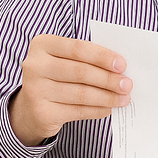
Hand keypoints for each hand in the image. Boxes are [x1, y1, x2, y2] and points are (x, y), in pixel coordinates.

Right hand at [8, 34, 131, 145]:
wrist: (30, 107)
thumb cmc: (58, 76)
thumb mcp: (67, 60)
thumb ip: (89, 59)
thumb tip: (121, 69)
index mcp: (43, 45)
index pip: (79, 48)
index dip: (103, 57)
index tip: (122, 65)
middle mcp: (35, 66)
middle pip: (81, 72)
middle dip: (109, 79)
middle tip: (127, 85)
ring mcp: (35, 90)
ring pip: (81, 94)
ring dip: (107, 97)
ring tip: (123, 98)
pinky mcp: (41, 113)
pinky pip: (77, 111)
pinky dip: (97, 110)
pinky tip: (108, 108)